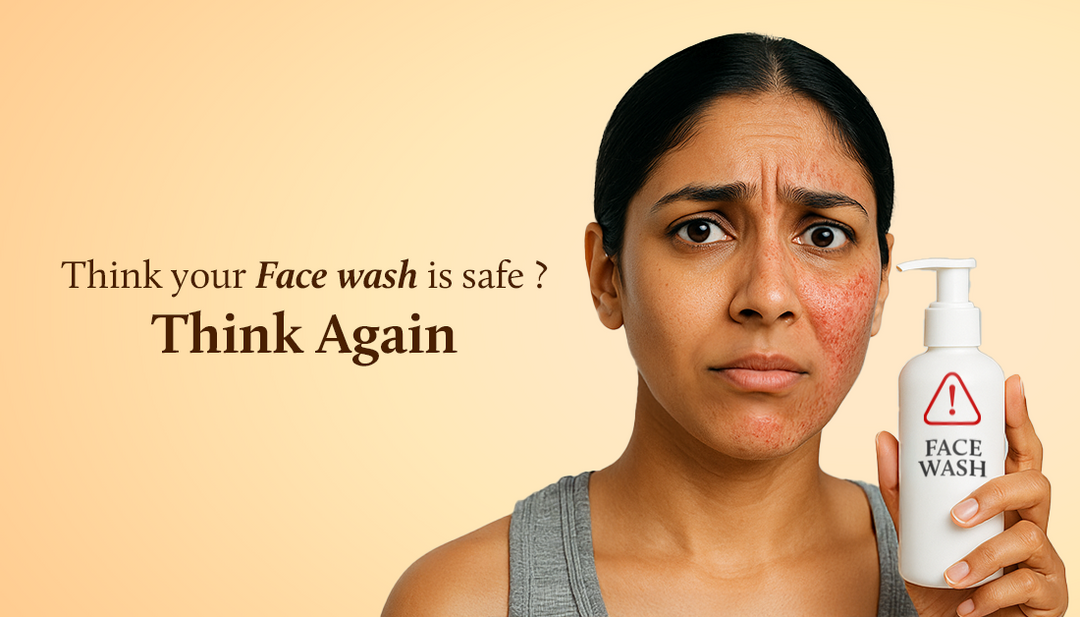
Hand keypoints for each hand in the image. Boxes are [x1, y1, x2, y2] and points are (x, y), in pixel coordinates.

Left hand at [876, 375, 1067, 616]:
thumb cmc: (944, 580)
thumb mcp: (914, 535)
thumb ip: (901, 491)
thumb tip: (885, 435)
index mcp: (1003, 502)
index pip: (1018, 453)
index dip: (1020, 418)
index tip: (1012, 383)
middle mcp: (1028, 523)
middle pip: (1036, 484)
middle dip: (998, 491)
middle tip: (958, 513)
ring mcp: (1043, 559)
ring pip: (1030, 537)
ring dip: (984, 555)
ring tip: (952, 572)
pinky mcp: (1048, 595)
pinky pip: (1028, 584)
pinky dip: (992, 595)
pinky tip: (969, 606)